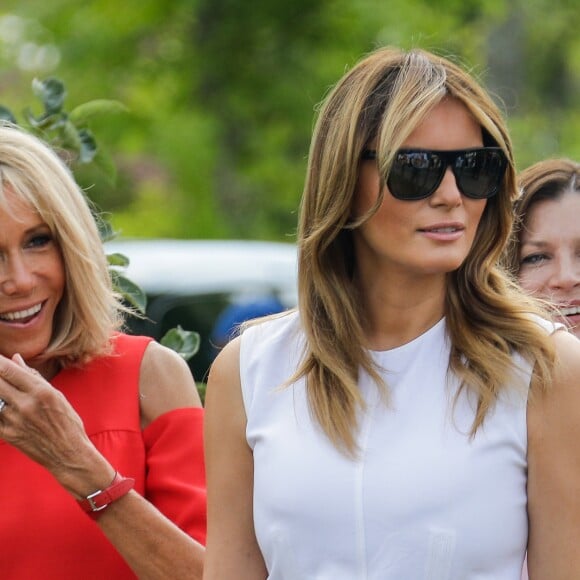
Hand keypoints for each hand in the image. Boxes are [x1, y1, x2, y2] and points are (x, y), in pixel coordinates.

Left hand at [0, 354, 113, 496]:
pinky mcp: (7, 435)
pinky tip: (1, 405)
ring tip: (4, 392)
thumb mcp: (57, 395)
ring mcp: (15, 421)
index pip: (9, 371)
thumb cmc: (67, 422)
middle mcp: (26, 405)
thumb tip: (15, 359)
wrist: (69, 454)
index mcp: (42, 392)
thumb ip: (34, 377)